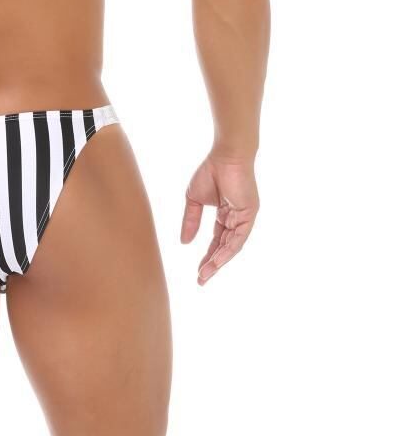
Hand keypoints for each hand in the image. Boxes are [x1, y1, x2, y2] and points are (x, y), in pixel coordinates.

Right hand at [180, 154, 259, 285]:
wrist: (225, 155)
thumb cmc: (210, 172)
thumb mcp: (193, 200)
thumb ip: (190, 221)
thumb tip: (184, 243)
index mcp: (225, 215)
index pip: (217, 241)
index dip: (207, 256)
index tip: (197, 272)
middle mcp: (237, 219)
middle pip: (224, 247)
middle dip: (212, 264)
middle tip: (201, 280)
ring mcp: (244, 217)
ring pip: (232, 246)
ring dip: (219, 262)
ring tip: (206, 275)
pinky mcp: (250, 214)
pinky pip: (238, 237)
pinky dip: (228, 251)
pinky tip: (217, 261)